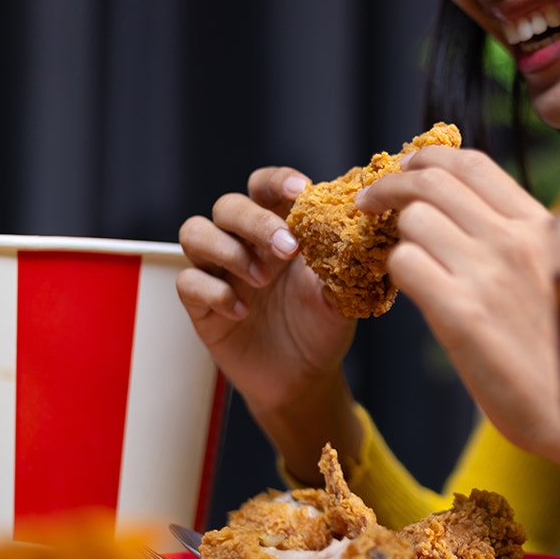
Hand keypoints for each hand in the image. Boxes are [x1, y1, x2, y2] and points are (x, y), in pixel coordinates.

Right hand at [177, 166, 360, 480]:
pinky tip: (243, 311)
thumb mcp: (342, 290)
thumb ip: (347, 257)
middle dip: (256, 222)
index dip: (277, 182)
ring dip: (227, 249)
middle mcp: (243, 242)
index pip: (265, 186)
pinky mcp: (201, 304)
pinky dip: (213, 291)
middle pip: (229, 206)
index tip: (301, 191)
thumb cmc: (323, 324)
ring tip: (262, 279)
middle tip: (288, 248)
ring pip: (194, 232)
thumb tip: (371, 225)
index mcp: (279, 227)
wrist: (305, 376)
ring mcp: (219, 270)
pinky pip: (188, 281)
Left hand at [355, 146, 559, 468]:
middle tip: (370, 201)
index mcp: (546, 227)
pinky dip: (396, 272)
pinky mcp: (463, 316)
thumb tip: (486, 223)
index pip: (473, 165)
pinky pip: (405, 265)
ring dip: (395, 236)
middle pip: (433, 181)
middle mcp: (517, 240)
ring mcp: (489, 275)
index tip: (408, 166)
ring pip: (414, 219)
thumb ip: (534, 246)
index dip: (429, 158)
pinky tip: (407, 291)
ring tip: (397, 259)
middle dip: (391, 184)